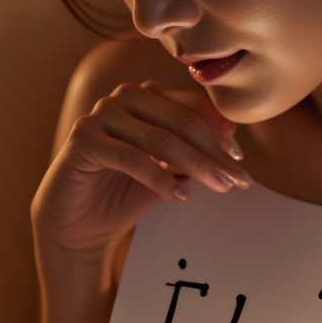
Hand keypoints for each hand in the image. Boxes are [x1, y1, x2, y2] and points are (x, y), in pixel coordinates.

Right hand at [32, 79, 250, 257]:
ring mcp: (100, 115)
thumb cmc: (125, 193)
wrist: (81, 225)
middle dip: (213, 152)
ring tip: (220, 187)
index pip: (190, 107)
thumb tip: (233, 143)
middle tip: (238, 179)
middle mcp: (122, 98)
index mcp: (145, 96)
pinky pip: (131, 157)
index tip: (240, 161)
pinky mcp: (83, 139)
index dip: (218, 133)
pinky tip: (181, 198)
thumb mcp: (169, 171)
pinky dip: (160, 179)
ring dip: (196, 165)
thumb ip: (194, 152)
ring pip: (159, 139)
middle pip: (179, 121)